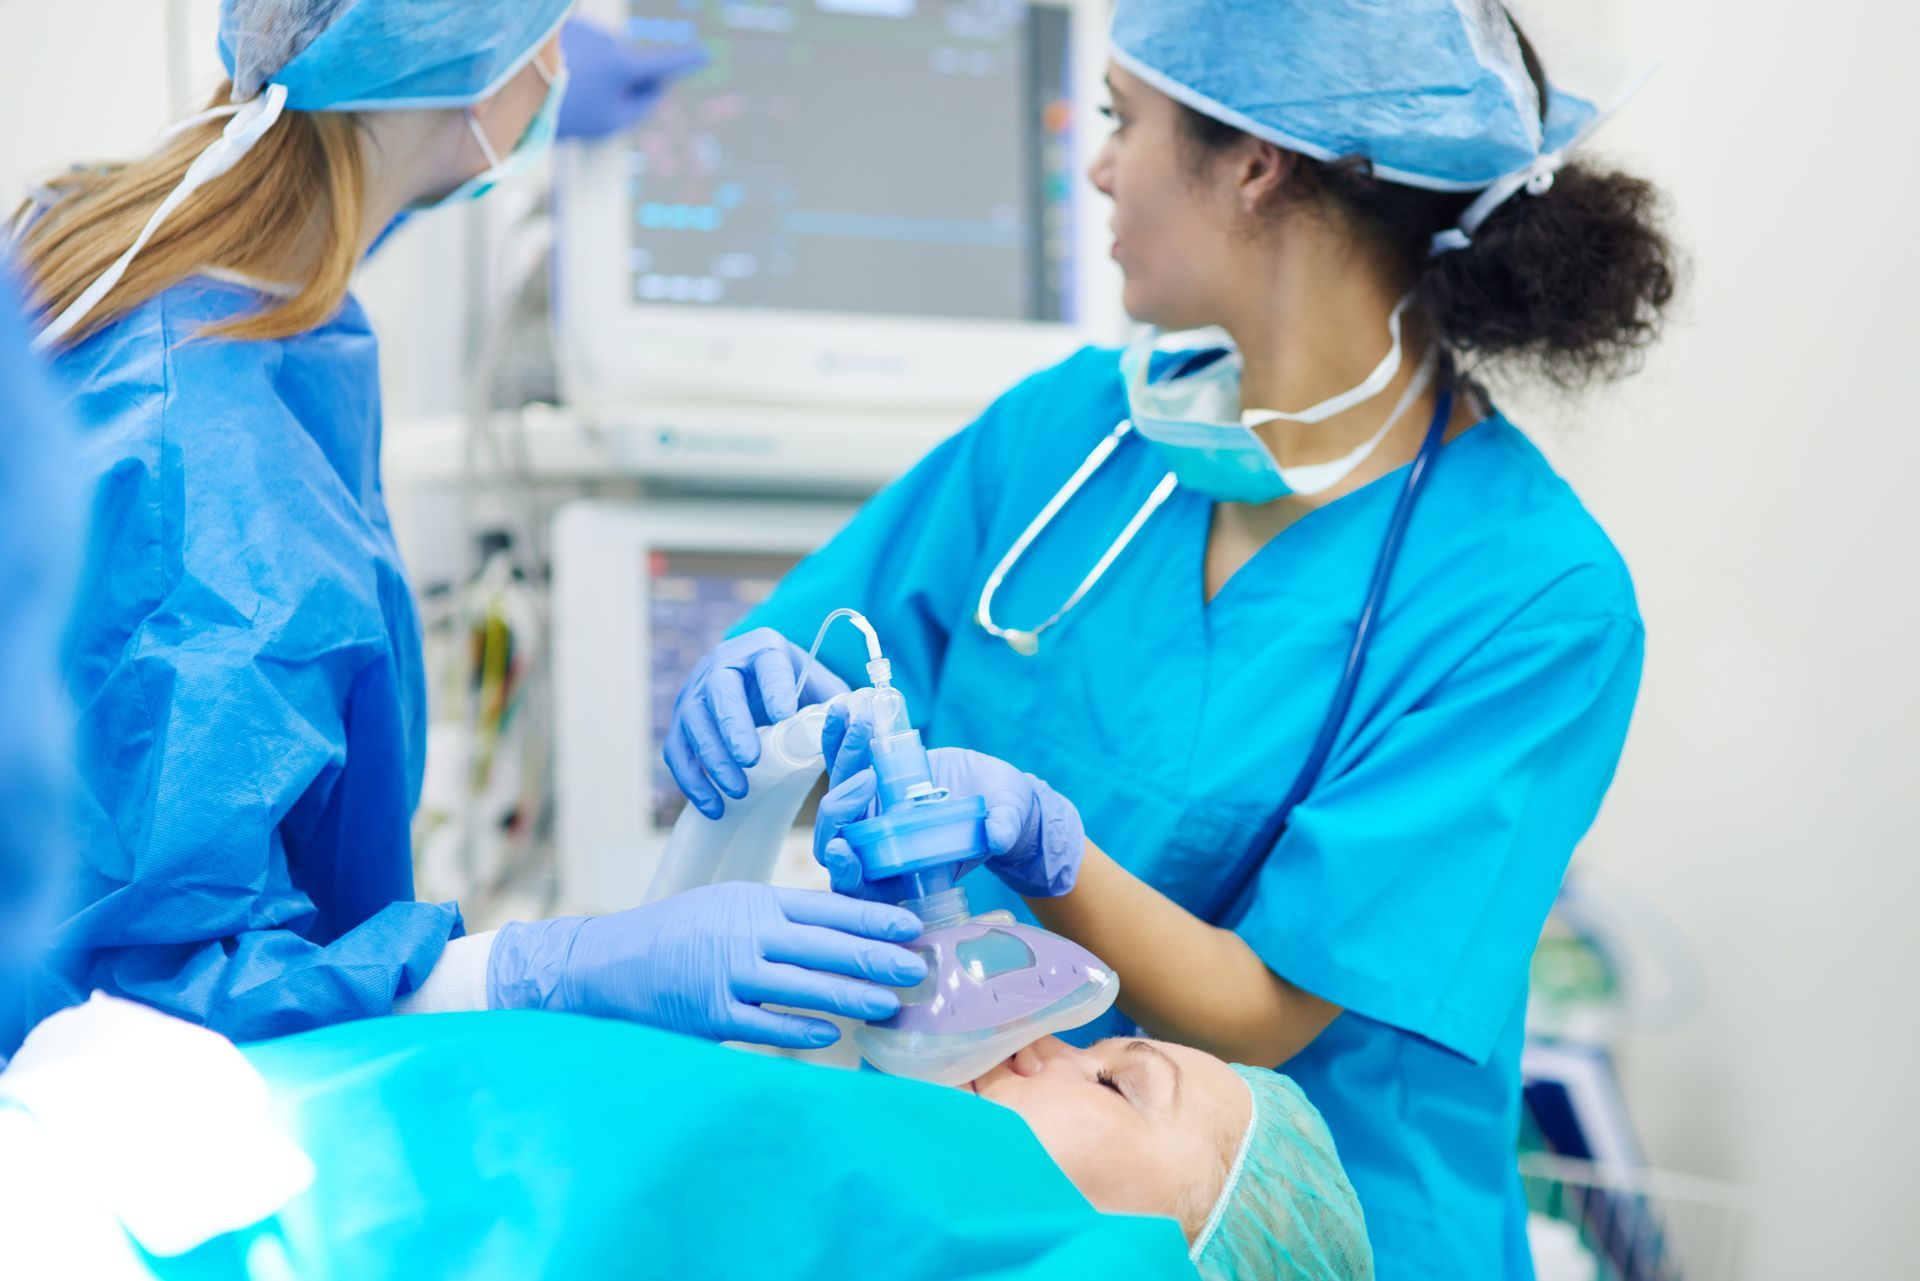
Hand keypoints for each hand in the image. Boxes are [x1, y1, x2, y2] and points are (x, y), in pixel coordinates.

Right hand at [487, 883, 927, 1047]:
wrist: (608, 963)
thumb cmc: (678, 930)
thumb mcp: (730, 904)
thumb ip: (781, 914)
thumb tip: (844, 927)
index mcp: (754, 900)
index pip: (826, 907)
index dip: (872, 917)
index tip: (910, 927)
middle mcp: (745, 933)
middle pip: (826, 946)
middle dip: (877, 957)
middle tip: (917, 967)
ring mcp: (730, 975)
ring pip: (806, 987)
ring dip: (853, 996)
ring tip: (889, 1004)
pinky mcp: (714, 1014)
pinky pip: (770, 1024)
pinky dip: (804, 1029)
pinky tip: (833, 1033)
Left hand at [557, 18, 708, 141]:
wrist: (508, 90)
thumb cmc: (562, 113)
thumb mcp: (610, 122)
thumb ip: (643, 106)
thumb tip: (657, 89)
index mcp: (624, 63)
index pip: (665, 62)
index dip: (686, 61)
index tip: (703, 57)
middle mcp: (608, 38)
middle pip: (630, 60)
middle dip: (623, 79)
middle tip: (596, 105)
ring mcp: (584, 27)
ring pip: (604, 51)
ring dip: (595, 69)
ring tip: (568, 91)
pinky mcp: (564, 23)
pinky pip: (582, 43)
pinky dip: (576, 58)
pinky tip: (558, 75)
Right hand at [665, 627, 847, 817]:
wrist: (755, 690)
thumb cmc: (796, 692)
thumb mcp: (822, 689)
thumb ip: (841, 704)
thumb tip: (865, 720)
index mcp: (763, 650)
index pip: (768, 665)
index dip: (774, 688)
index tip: (784, 716)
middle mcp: (723, 664)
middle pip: (719, 692)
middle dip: (733, 726)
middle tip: (750, 759)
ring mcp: (696, 693)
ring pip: (693, 722)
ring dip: (713, 758)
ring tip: (738, 789)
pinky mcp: (681, 723)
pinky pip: (677, 751)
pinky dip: (692, 780)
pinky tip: (713, 806)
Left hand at [814, 703, 1085, 900]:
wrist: (997, 793)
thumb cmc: (1002, 818)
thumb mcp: (1006, 822)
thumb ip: (1002, 829)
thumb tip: (998, 835)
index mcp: (903, 871)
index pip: (859, 884)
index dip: (844, 871)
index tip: (841, 849)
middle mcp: (877, 845)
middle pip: (835, 836)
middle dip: (840, 808)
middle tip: (866, 776)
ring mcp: (871, 813)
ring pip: (836, 795)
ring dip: (840, 759)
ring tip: (856, 722)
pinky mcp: (870, 782)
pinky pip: (844, 764)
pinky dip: (838, 740)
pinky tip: (842, 711)